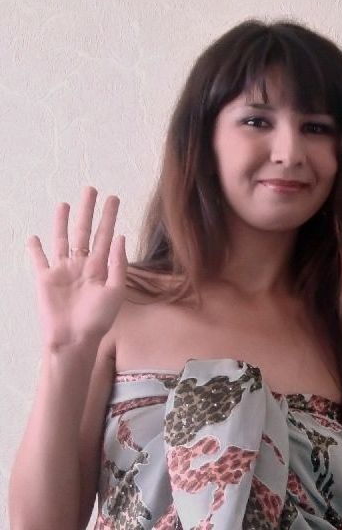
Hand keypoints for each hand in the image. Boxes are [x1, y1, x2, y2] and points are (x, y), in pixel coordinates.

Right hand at [27, 186, 126, 350]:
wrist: (74, 340)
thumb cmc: (97, 321)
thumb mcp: (114, 292)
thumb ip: (118, 264)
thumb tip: (120, 236)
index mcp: (99, 268)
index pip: (105, 236)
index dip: (108, 217)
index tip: (113, 198)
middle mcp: (80, 266)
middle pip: (83, 232)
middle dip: (87, 211)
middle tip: (91, 189)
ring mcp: (62, 271)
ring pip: (60, 240)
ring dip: (61, 222)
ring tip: (64, 204)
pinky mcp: (45, 280)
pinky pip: (39, 260)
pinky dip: (35, 248)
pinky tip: (34, 237)